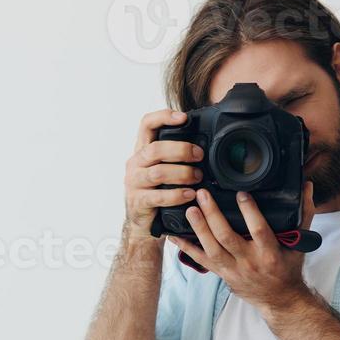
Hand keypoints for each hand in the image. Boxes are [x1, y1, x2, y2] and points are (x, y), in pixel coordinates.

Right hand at [123, 109, 204, 243]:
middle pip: (155, 149)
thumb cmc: (158, 192)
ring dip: (182, 174)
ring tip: (197, 177)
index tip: (183, 117)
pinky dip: (177, 195)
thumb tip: (204, 144)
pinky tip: (189, 194)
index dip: (163, 117)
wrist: (143, 223)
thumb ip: (175, 156)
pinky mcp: (138, 201)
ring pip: (158, 173)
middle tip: (199, 155)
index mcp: (142, 150)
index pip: (146, 124)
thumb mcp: (164, 169)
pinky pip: (158, 196)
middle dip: (181, 150)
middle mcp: (135, 163)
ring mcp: (134, 182)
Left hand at [168, 184, 316, 313]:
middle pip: (227, 237)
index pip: (259, 230)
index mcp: (270, 253)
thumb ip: (303, 214)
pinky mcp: (221, 274)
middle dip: (213, 215)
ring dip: (198, 228)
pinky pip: (200, 260)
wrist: (279, 299)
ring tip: (189, 209)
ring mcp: (233, 270)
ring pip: (211, 248)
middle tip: (202, 194)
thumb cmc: (288, 268)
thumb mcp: (300, 243)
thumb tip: (307, 187)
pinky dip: (185, 247)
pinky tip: (173, 234)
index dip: (250, 211)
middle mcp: (249, 262)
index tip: (240, 193)